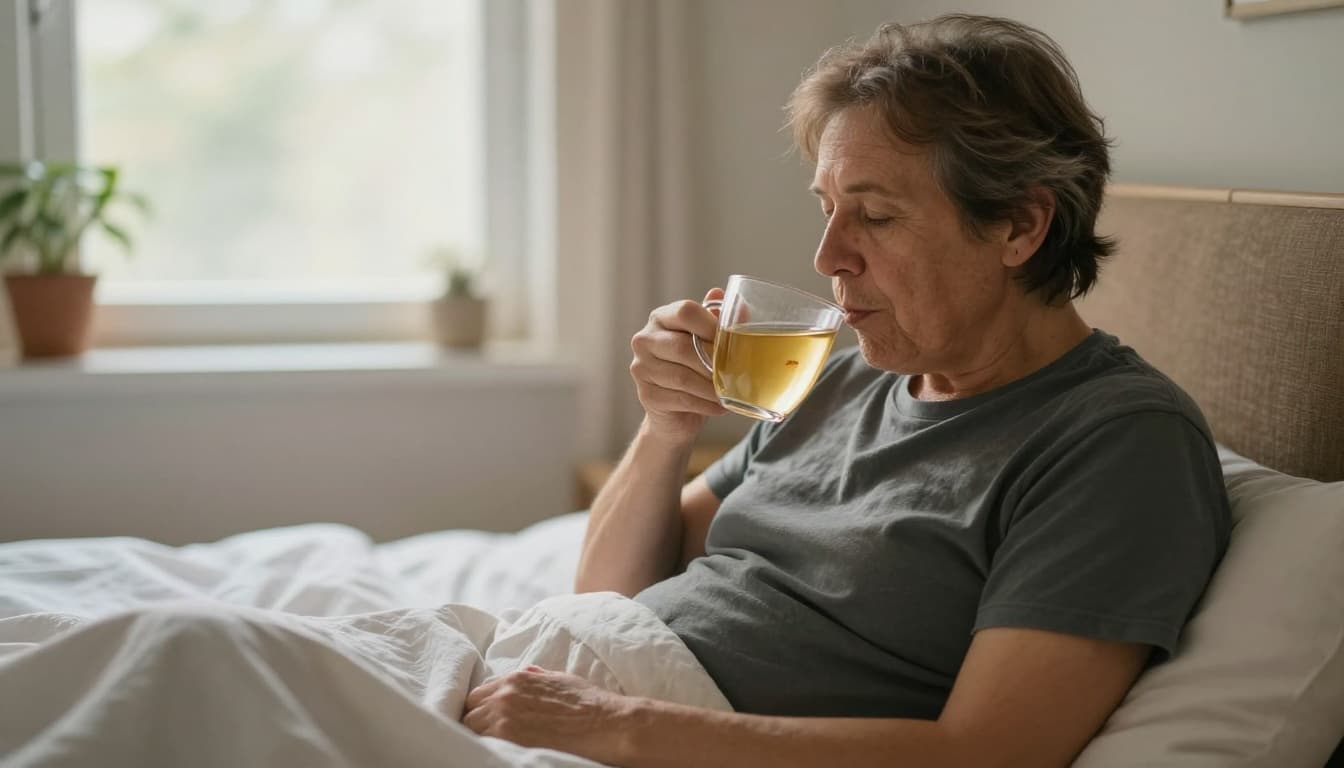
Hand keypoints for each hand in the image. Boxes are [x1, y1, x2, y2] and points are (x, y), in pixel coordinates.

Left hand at [462, 666, 631, 762]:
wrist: (605, 723)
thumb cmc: (588, 702)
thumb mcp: (560, 679)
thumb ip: (538, 676)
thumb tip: (529, 672)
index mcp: (516, 679)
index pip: (479, 693)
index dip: (483, 707)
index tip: (489, 718)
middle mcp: (505, 695)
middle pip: (471, 711)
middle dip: (477, 721)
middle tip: (490, 734)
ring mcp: (504, 718)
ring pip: (473, 728)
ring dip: (482, 735)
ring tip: (497, 744)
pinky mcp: (509, 739)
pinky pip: (483, 744)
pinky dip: (488, 747)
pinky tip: (501, 750)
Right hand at [630, 288, 727, 443]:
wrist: (674, 411)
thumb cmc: (693, 368)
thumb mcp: (706, 341)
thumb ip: (718, 321)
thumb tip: (736, 303)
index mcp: (661, 318)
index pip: (685, 311)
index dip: (711, 324)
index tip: (730, 339)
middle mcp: (645, 340)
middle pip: (683, 347)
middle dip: (713, 362)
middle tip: (737, 373)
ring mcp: (641, 368)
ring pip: (683, 377)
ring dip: (712, 388)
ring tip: (731, 393)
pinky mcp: (647, 395)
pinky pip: (682, 399)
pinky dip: (706, 404)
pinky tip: (720, 406)